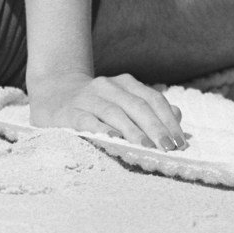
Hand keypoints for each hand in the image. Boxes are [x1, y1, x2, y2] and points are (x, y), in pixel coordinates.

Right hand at [27, 72, 185, 149]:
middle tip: (169, 148)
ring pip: (115, 113)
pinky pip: (87, 121)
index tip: (181, 142)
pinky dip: (102, 130)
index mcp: (124, 83)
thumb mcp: (123, 101)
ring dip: (134, 131)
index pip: (153, 99)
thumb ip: (149, 108)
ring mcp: (87, 98)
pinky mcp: (68, 113)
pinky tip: (114, 140)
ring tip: (148, 148)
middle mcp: (107, 86)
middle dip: (156, 128)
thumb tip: (177, 116)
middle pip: (137, 106)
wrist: (52, 94)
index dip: (168, 120)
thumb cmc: (96, 105)